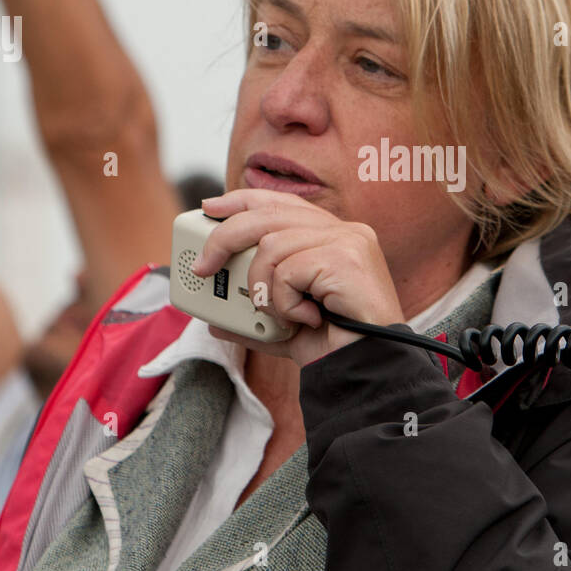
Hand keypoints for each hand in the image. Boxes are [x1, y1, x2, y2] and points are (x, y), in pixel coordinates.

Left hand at [192, 190, 404, 367]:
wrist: (368, 370)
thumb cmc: (336, 348)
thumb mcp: (285, 328)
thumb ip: (254, 319)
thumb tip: (215, 322)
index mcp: (335, 237)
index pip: (282, 203)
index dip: (242, 201)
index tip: (210, 208)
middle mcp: (345, 231)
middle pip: (269, 214)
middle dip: (225, 238)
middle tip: (202, 267)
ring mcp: (349, 241)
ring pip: (272, 245)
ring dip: (262, 288)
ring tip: (280, 314)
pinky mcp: (346, 258)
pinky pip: (288, 270)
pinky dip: (283, 301)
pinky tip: (304, 318)